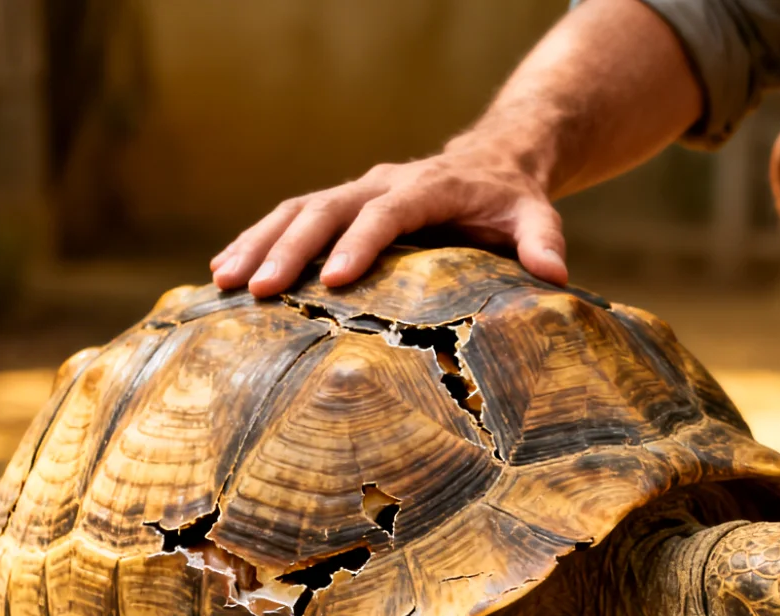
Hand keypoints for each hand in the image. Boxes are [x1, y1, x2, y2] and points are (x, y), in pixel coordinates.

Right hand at [211, 144, 567, 295]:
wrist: (493, 161)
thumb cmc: (513, 200)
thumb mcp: (537, 216)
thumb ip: (543, 242)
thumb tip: (555, 276)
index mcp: (427, 187)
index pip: (387, 213)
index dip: (361, 243)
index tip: (336, 279)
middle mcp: (382, 182)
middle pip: (326, 209)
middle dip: (290, 249)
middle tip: (259, 290)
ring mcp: (356, 190)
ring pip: (296, 209)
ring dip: (259, 243)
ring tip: (224, 282)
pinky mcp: (341, 203)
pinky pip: (290, 216)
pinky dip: (256, 239)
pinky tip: (225, 272)